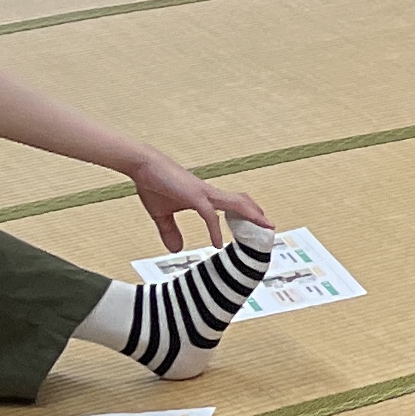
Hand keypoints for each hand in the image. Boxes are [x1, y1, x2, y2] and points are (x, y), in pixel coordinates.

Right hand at [128, 155, 270, 255]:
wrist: (143, 166)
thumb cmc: (154, 184)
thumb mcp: (161, 215)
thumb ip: (170, 231)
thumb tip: (176, 250)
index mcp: (206, 197)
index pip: (233, 204)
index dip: (246, 213)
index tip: (257, 225)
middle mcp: (209, 194)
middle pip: (242, 202)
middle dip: (257, 214)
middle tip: (271, 227)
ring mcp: (203, 193)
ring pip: (235, 203)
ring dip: (250, 216)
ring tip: (264, 228)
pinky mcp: (193, 196)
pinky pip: (209, 215)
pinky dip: (215, 230)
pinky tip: (218, 243)